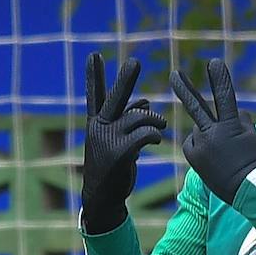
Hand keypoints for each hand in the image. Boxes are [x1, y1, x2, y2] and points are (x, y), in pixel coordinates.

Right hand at [82, 54, 165, 234]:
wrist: (103, 198)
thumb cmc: (112, 168)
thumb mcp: (117, 142)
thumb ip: (128, 120)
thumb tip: (145, 102)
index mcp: (96, 124)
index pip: (94, 95)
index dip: (94, 76)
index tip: (93, 56)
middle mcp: (99, 128)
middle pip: (115, 99)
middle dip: (126, 80)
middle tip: (135, 62)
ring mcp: (108, 140)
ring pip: (139, 118)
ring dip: (155, 119)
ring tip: (161, 125)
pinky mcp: (120, 153)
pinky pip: (144, 134)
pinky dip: (154, 133)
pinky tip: (157, 138)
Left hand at [170, 59, 255, 205]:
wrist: (246, 190)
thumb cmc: (253, 162)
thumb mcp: (252, 136)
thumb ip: (239, 119)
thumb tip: (225, 114)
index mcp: (231, 127)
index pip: (225, 97)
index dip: (219, 78)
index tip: (213, 63)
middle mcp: (213, 134)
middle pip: (196, 107)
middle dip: (184, 89)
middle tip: (174, 74)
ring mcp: (201, 146)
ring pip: (201, 129)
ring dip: (208, 134)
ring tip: (221, 153)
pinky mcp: (193, 156)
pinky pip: (194, 142)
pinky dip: (201, 146)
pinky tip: (212, 158)